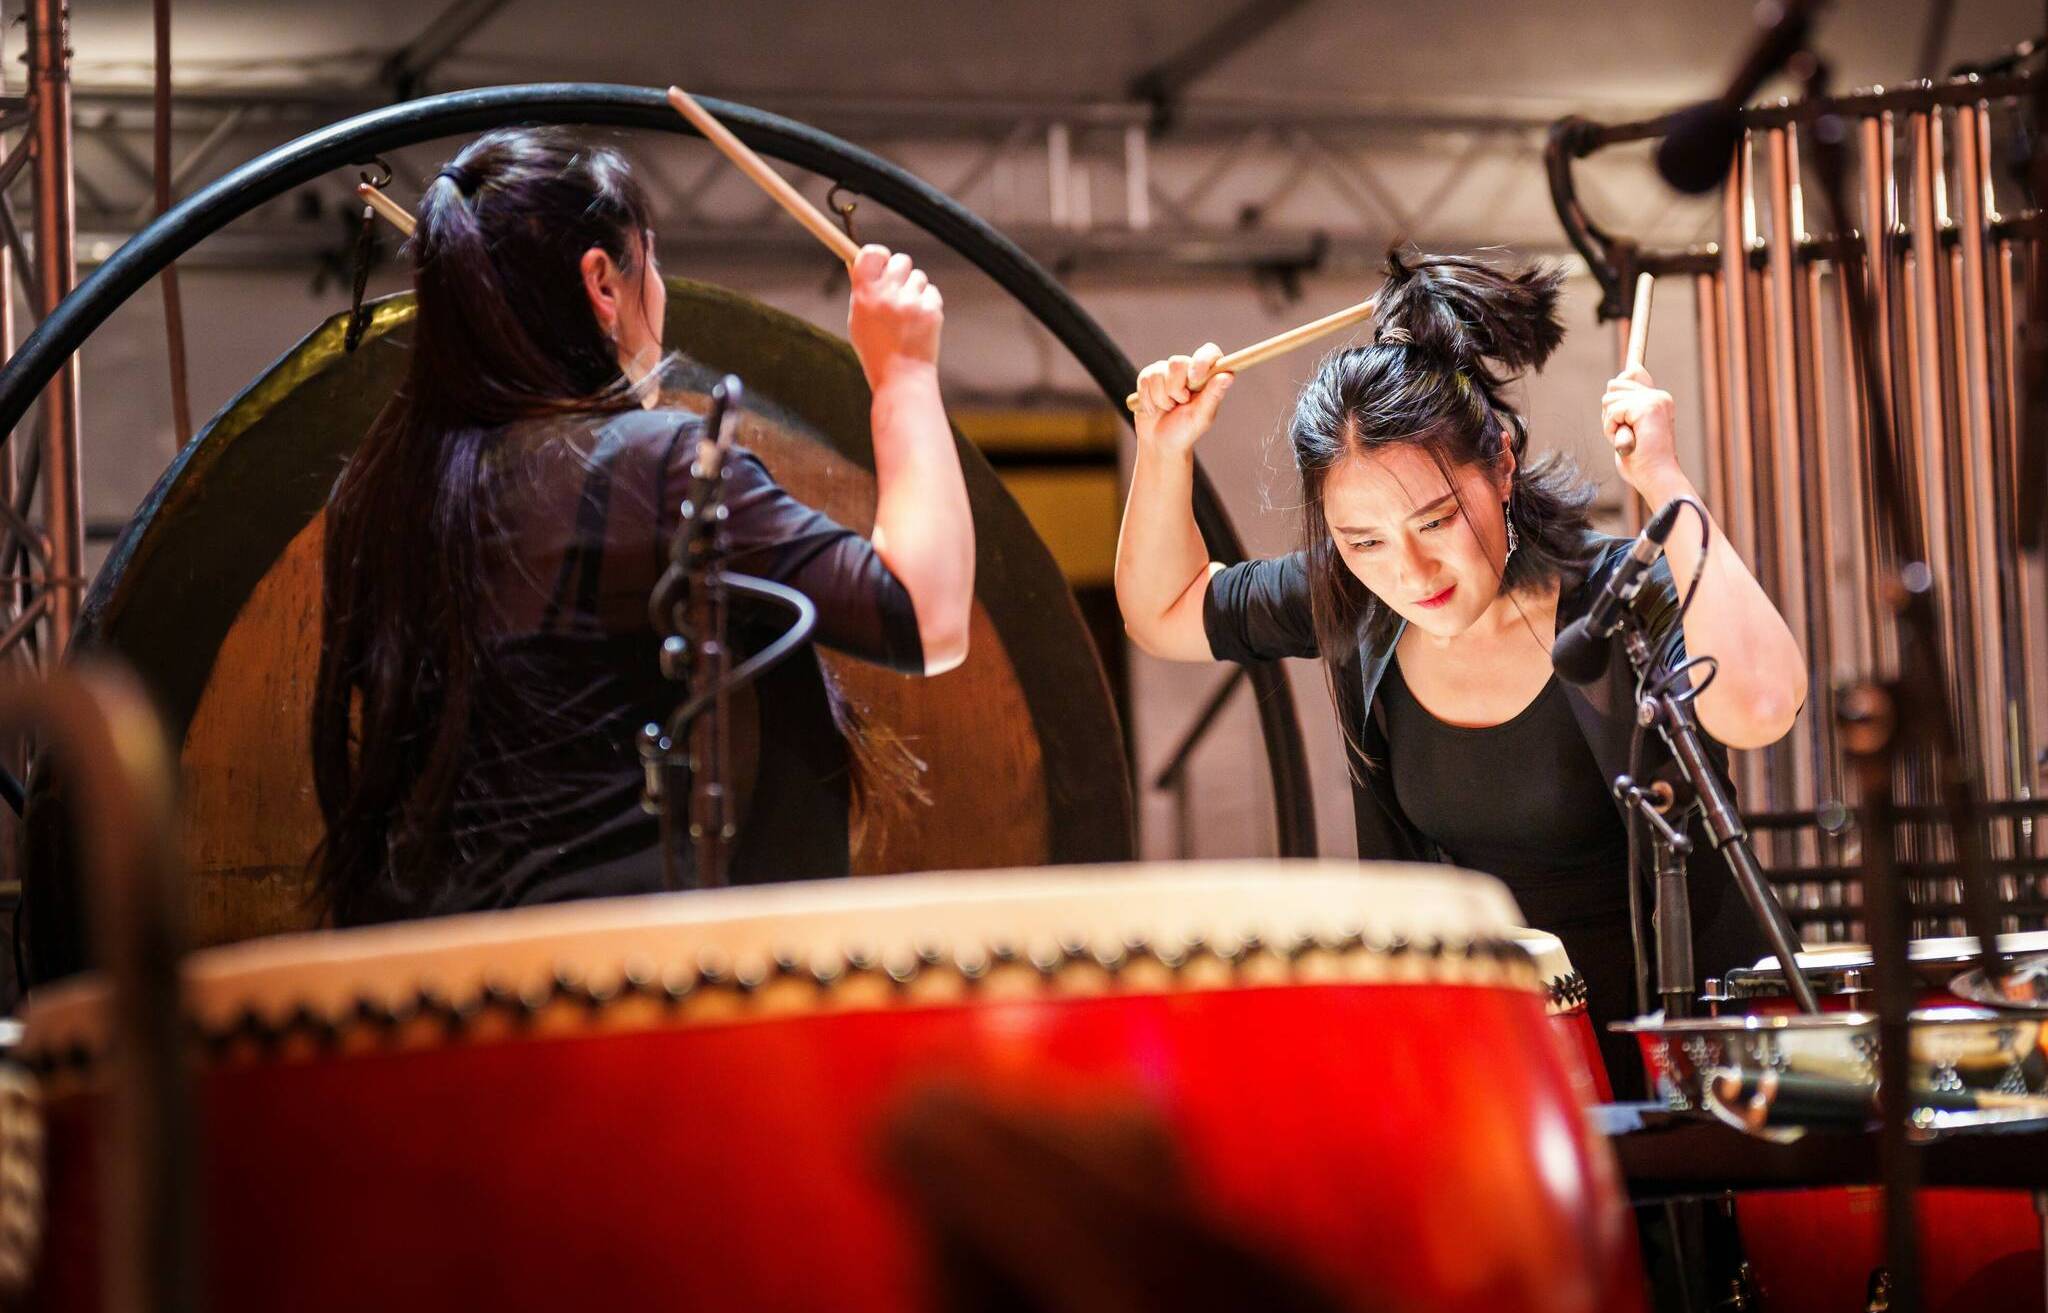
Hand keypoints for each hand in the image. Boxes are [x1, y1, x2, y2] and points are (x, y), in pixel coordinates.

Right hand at [848, 244, 942, 386]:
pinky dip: (927, 302)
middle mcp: (888, 295)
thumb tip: (864, 264)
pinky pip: (931, 292)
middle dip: (900, 272)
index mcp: (865, 295)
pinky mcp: (931, 310)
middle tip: (897, 289)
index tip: (882, 262)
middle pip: (900, 260)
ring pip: (918, 276)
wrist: (902, 378)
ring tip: (908, 314)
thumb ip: (862, 292)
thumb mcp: (858, 321)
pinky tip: (919, 322)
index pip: (872, 253)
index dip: (879, 255)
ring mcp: (911, 302)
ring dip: (914, 289)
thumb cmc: (876, 351)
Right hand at [1133, 343, 1230, 455]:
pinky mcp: (1149, 377)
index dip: (1201, 360)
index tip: (1195, 378)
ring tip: (1167, 408)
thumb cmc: (1185, 431)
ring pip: (1158, 373)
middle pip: (1177, 362)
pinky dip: (1148, 399)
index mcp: (1207, 377)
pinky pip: (1144, 380)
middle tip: (1179, 404)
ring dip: (1161, 398)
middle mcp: (1188, 370)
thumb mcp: (1202, 416)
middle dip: (1175, 389)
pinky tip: (1154, 408)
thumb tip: (1228, 375)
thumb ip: (1213, 395)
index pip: (1209, 352)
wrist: (1160, 443)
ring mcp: (1167, 373)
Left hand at [1601, 365, 1680, 490]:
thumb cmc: (1641, 462)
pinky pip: (1612, 412)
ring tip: (1629, 440)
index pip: (1622, 382)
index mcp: (1658, 399)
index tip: (1627, 427)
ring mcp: (1655, 400)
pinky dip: (1612, 430)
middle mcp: (1659, 396)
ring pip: (1609, 399)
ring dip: (1611, 424)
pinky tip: (1628, 441)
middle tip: (1628, 436)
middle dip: (1610, 415)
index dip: (1613, 407)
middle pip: (1613, 387)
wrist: (1657, 478)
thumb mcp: (1628, 429)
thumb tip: (1612, 382)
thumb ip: (1621, 406)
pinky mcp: (1646, 408)